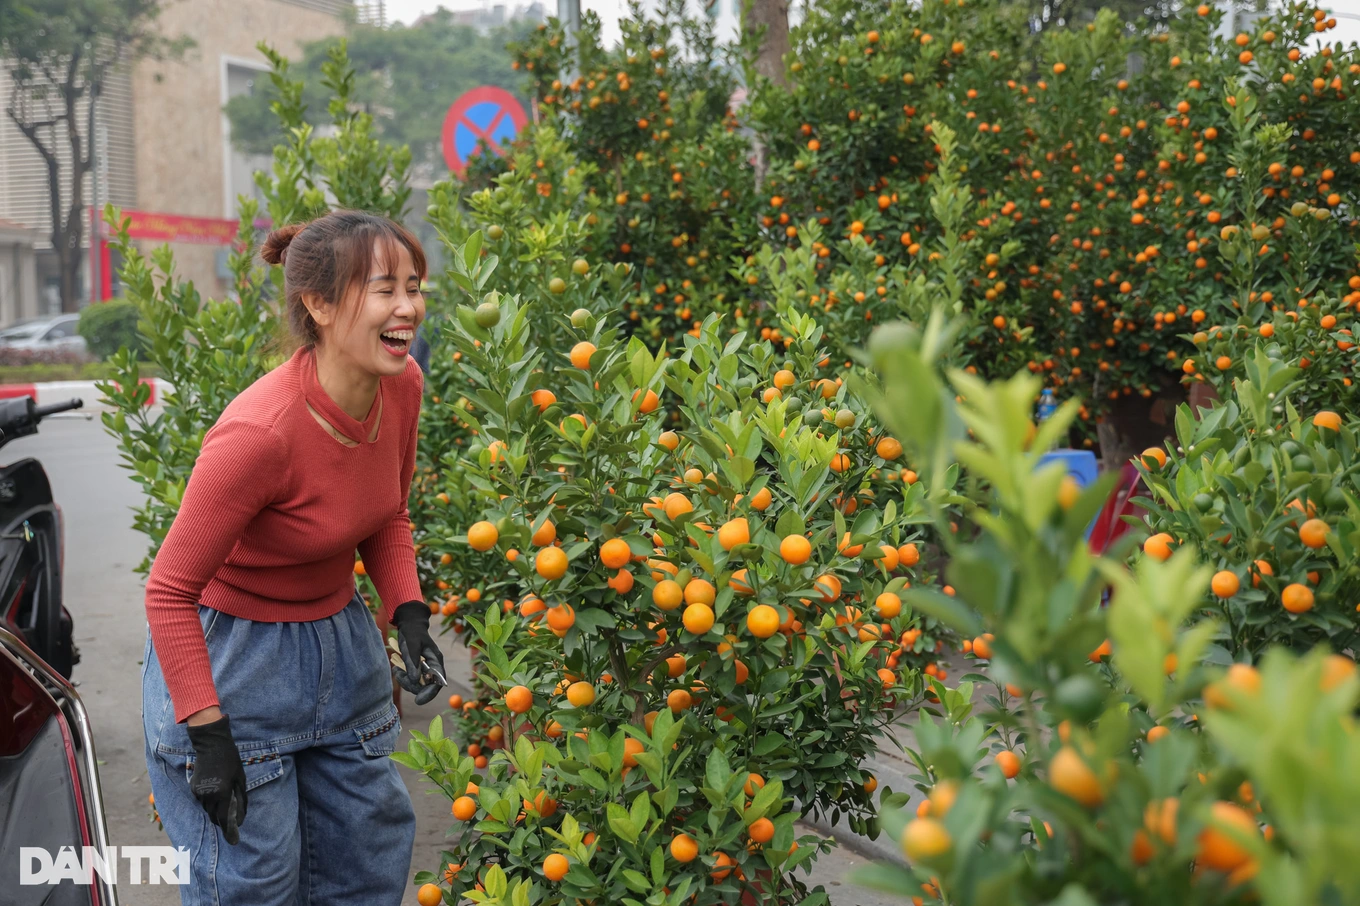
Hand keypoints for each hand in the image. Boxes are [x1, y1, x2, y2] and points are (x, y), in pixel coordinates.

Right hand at [185, 714, 246, 844]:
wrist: (211, 744)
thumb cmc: (230, 760)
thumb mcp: (241, 779)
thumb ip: (241, 800)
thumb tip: (241, 819)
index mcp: (221, 793)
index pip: (225, 819)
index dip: (230, 831)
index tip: (234, 842)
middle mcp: (207, 795)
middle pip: (215, 817)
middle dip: (223, 821)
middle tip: (232, 822)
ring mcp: (198, 792)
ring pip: (208, 810)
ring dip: (216, 810)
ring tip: (225, 801)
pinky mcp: (193, 788)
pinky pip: (202, 801)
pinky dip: (209, 801)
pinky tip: (216, 791)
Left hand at [391, 600, 445, 705]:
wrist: (409, 625)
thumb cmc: (413, 632)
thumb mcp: (413, 645)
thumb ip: (414, 662)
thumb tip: (415, 680)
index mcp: (436, 661)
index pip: (438, 682)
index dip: (430, 693)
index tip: (418, 701)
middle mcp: (432, 667)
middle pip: (426, 686)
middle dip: (412, 686)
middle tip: (399, 676)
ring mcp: (424, 668)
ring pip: (417, 685)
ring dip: (405, 681)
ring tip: (396, 670)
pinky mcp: (416, 668)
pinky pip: (410, 679)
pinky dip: (402, 677)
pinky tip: (396, 669)